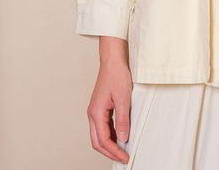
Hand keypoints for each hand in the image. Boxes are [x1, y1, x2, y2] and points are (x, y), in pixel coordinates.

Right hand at [87, 38, 132, 163]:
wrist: (113, 60)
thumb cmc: (117, 75)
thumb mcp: (124, 98)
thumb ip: (122, 120)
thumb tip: (123, 139)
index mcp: (96, 113)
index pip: (103, 140)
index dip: (114, 151)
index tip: (125, 157)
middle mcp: (92, 114)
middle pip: (97, 142)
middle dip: (109, 152)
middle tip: (123, 158)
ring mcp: (95, 111)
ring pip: (98, 135)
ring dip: (109, 144)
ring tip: (122, 150)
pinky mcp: (99, 108)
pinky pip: (102, 127)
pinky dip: (109, 135)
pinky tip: (120, 136)